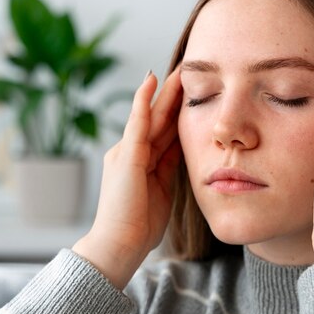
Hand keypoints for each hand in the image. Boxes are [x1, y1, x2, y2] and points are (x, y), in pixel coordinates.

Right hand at [73, 69, 182, 288]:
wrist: (119, 244)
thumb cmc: (140, 225)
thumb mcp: (162, 189)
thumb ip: (169, 167)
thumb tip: (186, 148)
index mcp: (141, 161)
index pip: (164, 130)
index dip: (177, 111)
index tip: (194, 93)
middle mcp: (131, 151)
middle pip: (158, 118)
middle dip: (173, 95)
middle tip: (188, 70)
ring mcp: (126, 151)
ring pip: (149, 115)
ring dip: (163, 91)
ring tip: (178, 69)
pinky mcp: (126, 155)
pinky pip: (137, 122)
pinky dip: (143, 101)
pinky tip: (152, 81)